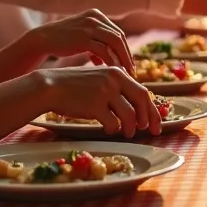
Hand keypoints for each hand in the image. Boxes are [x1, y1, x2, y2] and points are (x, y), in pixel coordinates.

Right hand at [27, 10, 133, 72]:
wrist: (41, 39)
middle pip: (119, 37)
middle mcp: (95, 17)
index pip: (117, 33)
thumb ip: (96, 43)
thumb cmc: (62, 41)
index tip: (128, 64)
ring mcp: (89, 26)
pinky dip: (110, 61)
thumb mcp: (82, 37)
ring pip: (115, 42)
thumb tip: (106, 58)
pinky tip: (110, 71)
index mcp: (96, 15)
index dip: (125, 49)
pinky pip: (103, 50)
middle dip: (126, 55)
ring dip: (122, 59)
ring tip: (124, 73)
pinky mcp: (83, 37)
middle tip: (131, 71)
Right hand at [40, 65, 160, 136]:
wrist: (50, 87)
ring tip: (128, 133)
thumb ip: (118, 88)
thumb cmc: (75, 87)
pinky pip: (112, 123)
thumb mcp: (100, 79)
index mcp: (118, 73)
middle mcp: (114, 79)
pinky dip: (113, 129)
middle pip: (142, 101)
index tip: (156, 122)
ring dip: (131, 128)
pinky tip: (108, 129)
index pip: (143, 91)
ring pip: (129, 115)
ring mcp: (105, 91)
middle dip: (149, 118)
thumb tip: (137, 107)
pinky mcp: (94, 105)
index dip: (152, 109)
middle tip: (150, 131)